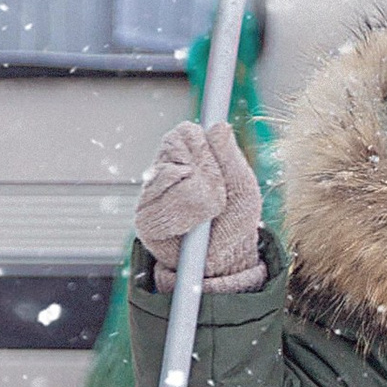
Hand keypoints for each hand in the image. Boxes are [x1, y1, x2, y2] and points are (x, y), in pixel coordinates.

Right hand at [132, 120, 265, 289]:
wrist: (224, 261)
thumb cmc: (234, 219)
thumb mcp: (242, 186)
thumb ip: (229, 156)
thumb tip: (218, 125)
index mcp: (186, 155)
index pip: (184, 134)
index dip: (205, 152)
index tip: (218, 171)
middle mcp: (163, 171)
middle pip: (174, 153)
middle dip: (205, 175)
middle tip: (216, 198)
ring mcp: (150, 195)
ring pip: (171, 178)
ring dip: (199, 199)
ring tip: (205, 215)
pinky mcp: (144, 221)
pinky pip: (164, 209)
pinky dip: (186, 219)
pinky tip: (191, 230)